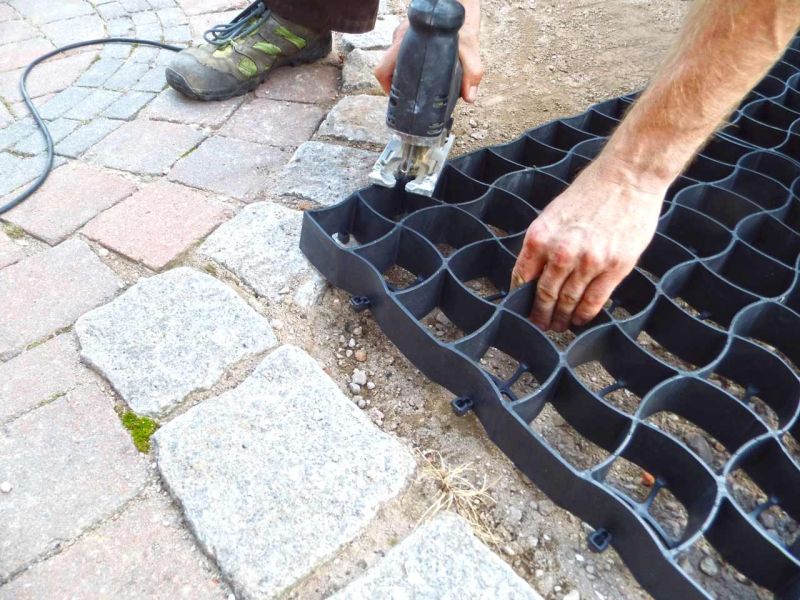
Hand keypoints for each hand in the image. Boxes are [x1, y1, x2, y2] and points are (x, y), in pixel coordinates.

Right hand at [374, 0, 483, 102]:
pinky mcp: (413, 31)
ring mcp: (405, 34)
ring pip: (398, 59)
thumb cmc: (459, 15)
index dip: (387, 87)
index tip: (400, 99)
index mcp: (405, 43)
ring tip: (422, 85)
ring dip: (407, 73)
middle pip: (388, 67)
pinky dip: (413, 62)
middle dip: (399, 84)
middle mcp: (401, 38)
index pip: (382, 69)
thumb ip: (471, 71)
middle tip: (413, 97)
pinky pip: (406, 50)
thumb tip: (469, 97)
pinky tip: (429, 69)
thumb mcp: (469, 45)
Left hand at [510, 157, 664, 330]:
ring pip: (568, 301)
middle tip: (540, 324)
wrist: (627, 177)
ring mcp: (589, 261)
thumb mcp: (553, 215)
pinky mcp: (615, 267)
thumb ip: (542, 245)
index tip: (520, 310)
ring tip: (559, 326)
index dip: (520, 299)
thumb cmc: (590, 193)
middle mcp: (561, 251)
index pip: (522, 278)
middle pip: (544, 295)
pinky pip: (594, 300)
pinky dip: (584, 314)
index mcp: (540, 237)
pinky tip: (579, 319)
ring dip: (562, 318)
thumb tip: (532, 275)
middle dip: (540, 314)